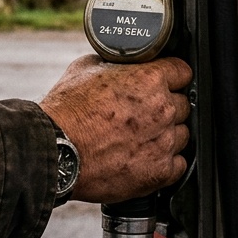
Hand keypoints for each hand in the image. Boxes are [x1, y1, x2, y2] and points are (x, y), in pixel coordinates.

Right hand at [40, 54, 191, 203]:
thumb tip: (121, 65)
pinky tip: (145, 158)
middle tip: (143, 114)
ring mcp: (164, 142)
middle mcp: (163, 109)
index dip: (171, 77)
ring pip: (182, 135)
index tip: (165, 83)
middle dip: (166, 108)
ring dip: (166, 135)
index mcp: (150, 79)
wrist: (55, 150)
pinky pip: (178, 164)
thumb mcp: (87, 68)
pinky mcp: (159, 172)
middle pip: (183, 105)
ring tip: (141, 138)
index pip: (182, 72)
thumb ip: (115, 64)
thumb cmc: (66, 111)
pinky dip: (165, 162)